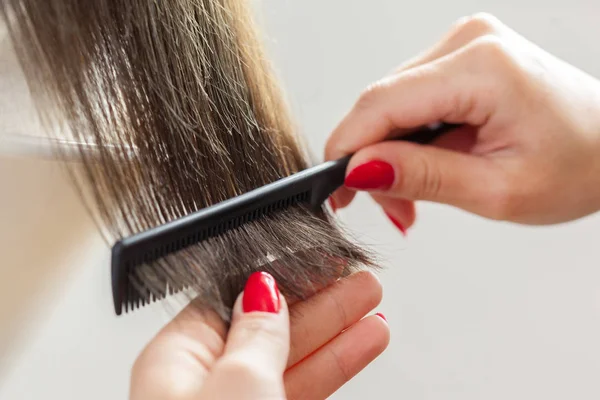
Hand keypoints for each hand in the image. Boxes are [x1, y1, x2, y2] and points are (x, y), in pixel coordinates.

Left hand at [130, 271, 388, 399]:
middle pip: (270, 327)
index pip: (231, 301)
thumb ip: (255, 335)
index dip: (278, 278)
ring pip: (294, 360)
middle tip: (357, 278)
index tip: (315, 261)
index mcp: (175, 364)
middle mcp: (203, 388)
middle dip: (319, 300)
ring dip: (337, 331)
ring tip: (372, 306)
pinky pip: (305, 389)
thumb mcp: (236, 390)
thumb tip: (263, 292)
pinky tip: (362, 344)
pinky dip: (336, 365)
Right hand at [326, 13, 599, 227]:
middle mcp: (469, 42)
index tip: (333, 189)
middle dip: (372, 158)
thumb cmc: (580, 166)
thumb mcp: (497, 189)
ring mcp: (465, 45)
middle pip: (382, 102)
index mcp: (482, 67)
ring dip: (390, 151)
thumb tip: (361, 169)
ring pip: (392, 102)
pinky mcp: (463, 58)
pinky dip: (408, 137)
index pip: (382, 102)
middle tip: (389, 209)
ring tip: (412, 196)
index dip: (347, 147)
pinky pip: (412, 97)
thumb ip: (423, 176)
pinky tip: (423, 164)